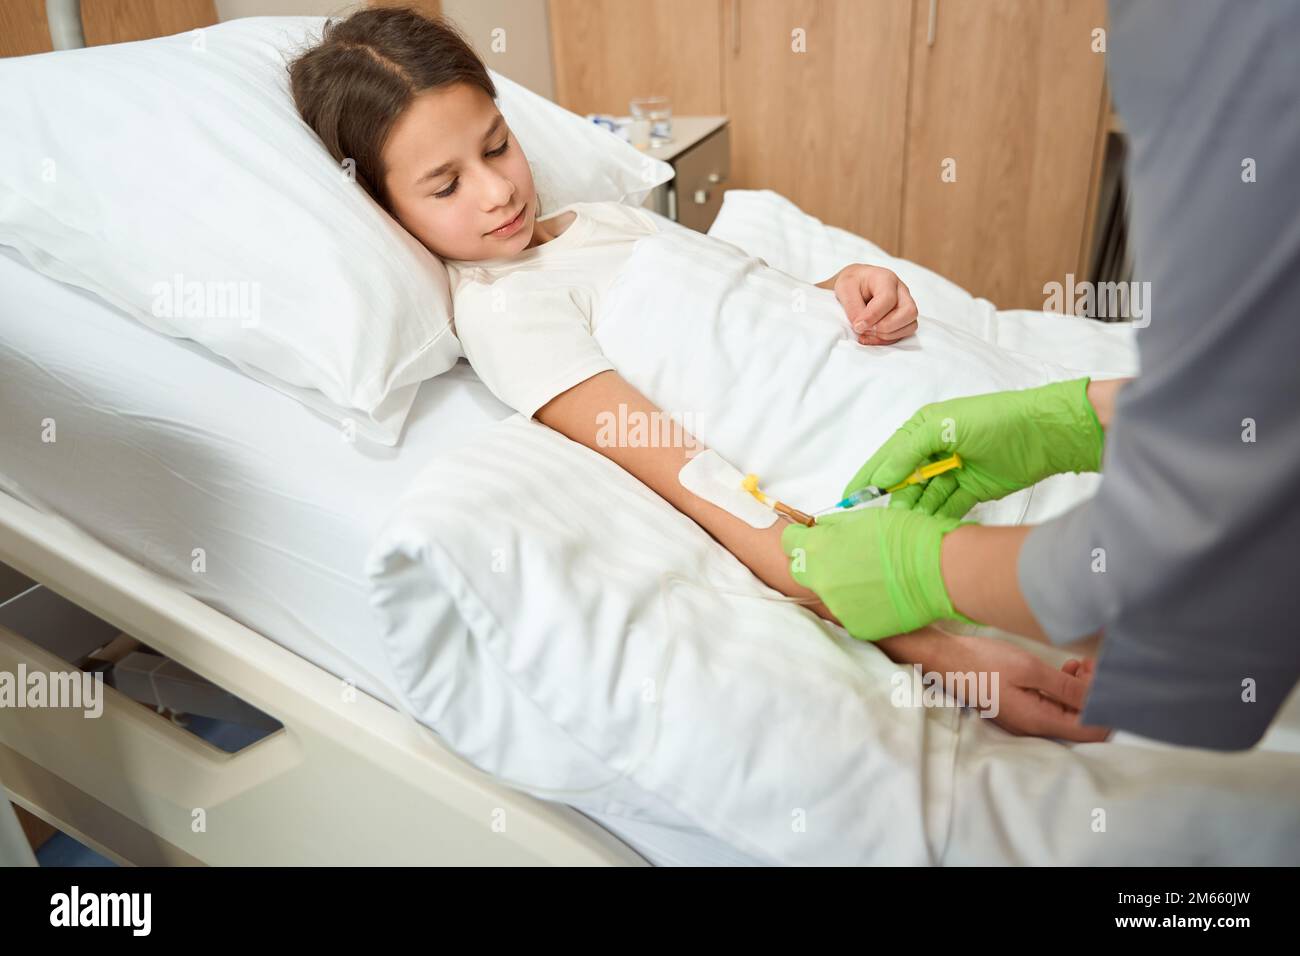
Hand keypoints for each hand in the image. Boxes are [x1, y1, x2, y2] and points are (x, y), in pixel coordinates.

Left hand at [781, 506, 972, 641]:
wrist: (938, 570)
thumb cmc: (904, 536)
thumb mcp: (862, 518)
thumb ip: (834, 527)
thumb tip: (821, 530)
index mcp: (818, 549)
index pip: (789, 542)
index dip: (800, 537)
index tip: (810, 536)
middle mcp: (820, 581)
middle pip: (801, 571)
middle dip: (813, 562)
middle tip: (839, 556)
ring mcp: (837, 607)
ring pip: (827, 593)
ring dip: (839, 585)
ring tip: (870, 577)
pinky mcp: (856, 627)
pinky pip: (848, 612)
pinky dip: (859, 604)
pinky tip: (880, 594)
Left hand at [826, 264, 917, 344]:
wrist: (857, 284)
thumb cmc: (853, 283)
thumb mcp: (845, 288)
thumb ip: (852, 306)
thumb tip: (861, 326)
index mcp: (886, 278)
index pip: (888, 298)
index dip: (873, 316)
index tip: (858, 325)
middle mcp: (901, 291)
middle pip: (909, 312)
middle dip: (886, 327)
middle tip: (866, 329)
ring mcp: (905, 304)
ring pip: (910, 325)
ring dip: (888, 335)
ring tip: (867, 333)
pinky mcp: (904, 317)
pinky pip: (905, 333)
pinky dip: (888, 340)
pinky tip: (872, 337)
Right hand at [843, 378, 1104, 518]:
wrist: (1044, 433)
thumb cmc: (992, 420)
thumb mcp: (944, 427)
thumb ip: (909, 452)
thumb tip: (882, 478)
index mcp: (923, 430)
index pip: (887, 456)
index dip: (868, 477)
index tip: (849, 499)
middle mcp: (934, 451)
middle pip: (904, 481)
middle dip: (891, 500)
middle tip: (877, 524)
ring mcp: (953, 472)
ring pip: (924, 498)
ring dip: (914, 513)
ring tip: (901, 532)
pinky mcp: (973, 491)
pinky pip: (947, 507)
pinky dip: (936, 518)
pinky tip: (924, 532)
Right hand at [884, 631, 1110, 741]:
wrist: (945, 660)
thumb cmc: (983, 661)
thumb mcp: (1029, 669)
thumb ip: (1066, 687)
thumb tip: (1099, 699)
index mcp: (1039, 720)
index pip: (1092, 731)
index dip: (1107, 709)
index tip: (1106, 680)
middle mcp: (1035, 727)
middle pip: (1081, 722)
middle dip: (1093, 696)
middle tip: (1090, 666)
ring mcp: (1026, 719)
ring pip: (1067, 713)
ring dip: (1079, 691)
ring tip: (1077, 664)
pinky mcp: (1020, 709)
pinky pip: (1052, 706)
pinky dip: (1062, 690)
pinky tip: (1062, 670)